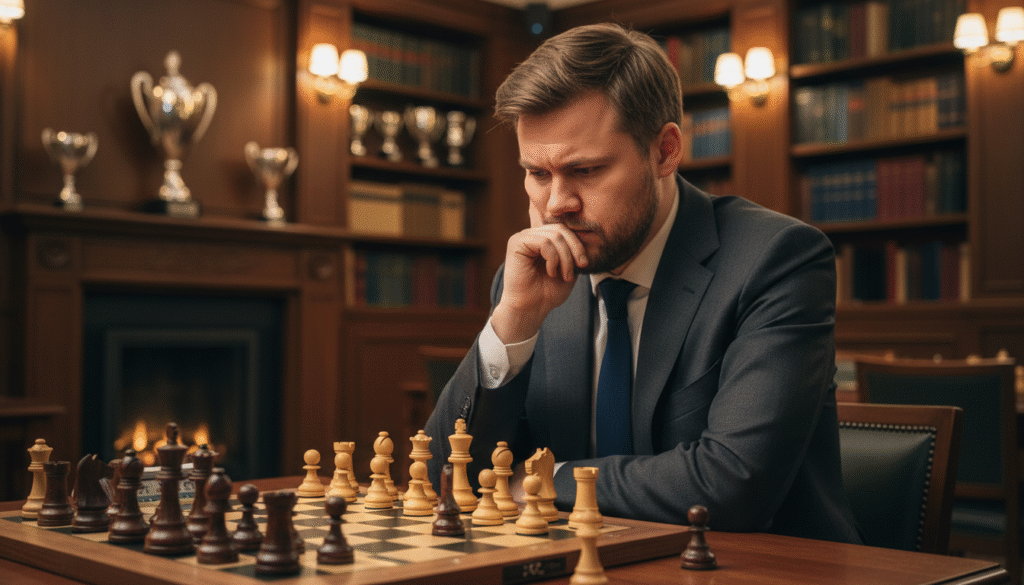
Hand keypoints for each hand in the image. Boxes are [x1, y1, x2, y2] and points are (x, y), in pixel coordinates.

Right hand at [490, 219, 587, 343]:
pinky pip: (543, 242)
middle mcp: (531, 235)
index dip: (577, 245)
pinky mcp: (516, 243)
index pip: (564, 230)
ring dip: (565, 258)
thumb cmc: (547, 292)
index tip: (584, 264)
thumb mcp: (569, 269)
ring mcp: (522, 237)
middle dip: (574, 249)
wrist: (531, 309)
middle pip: (560, 230)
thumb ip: (573, 252)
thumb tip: (585, 238)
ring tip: (564, 275)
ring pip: (554, 236)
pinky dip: (553, 258)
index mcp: (542, 239)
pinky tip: (551, 272)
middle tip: (579, 268)